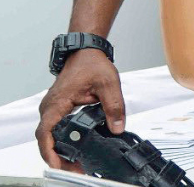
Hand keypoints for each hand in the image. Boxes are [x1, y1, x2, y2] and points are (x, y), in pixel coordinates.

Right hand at [37, 50, 124, 169]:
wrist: (86, 53)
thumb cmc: (92, 64)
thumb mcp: (109, 84)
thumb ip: (114, 106)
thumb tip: (118, 127)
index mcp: (57, 103)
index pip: (46, 132)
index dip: (50, 151)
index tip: (58, 164)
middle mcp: (50, 108)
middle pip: (46, 139)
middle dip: (57, 157)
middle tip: (76, 169)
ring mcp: (51, 109)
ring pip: (49, 136)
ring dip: (59, 151)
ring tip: (76, 165)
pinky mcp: (57, 110)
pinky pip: (54, 130)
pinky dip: (61, 142)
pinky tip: (74, 150)